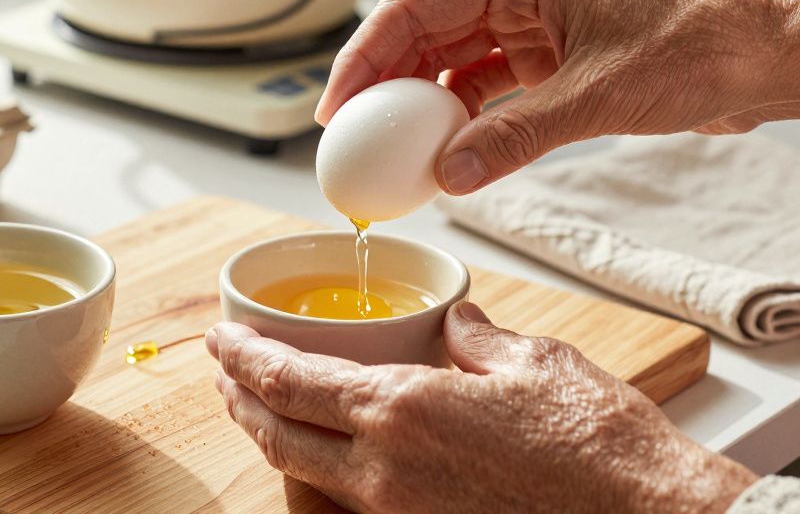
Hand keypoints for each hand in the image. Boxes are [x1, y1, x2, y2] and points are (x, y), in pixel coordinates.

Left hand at [207, 304, 757, 512]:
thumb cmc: (598, 444)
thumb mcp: (531, 363)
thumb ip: (473, 338)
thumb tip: (451, 321)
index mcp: (402, 411)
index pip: (289, 381)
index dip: (242, 357)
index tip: (218, 338)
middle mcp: (386, 471)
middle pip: (277, 435)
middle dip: (238, 400)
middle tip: (223, 372)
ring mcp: (401, 513)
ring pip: (306, 475)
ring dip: (272, 437)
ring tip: (260, 408)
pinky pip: (350, 501)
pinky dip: (322, 471)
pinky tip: (330, 453)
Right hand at [315, 0, 799, 194]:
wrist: (757, 59)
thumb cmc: (696, 48)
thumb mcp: (596, 99)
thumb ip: (514, 137)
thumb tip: (450, 174)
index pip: (415, 5)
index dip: (364, 55)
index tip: (337, 103)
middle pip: (420, 28)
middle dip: (380, 79)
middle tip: (349, 131)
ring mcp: (530, 20)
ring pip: (447, 56)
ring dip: (417, 101)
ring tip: (387, 145)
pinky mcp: (545, 53)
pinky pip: (481, 81)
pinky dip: (458, 113)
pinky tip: (440, 146)